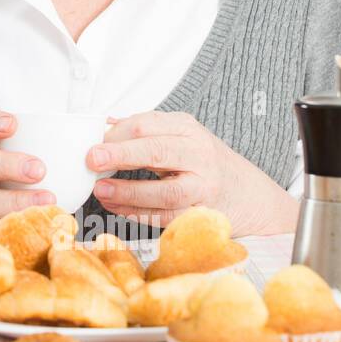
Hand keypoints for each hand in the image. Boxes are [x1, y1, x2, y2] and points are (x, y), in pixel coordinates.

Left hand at [86, 110, 297, 235]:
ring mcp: (203, 187)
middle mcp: (199, 155)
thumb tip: (104, 126)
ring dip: (128, 190)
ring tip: (101, 189)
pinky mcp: (201, 215)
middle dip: (120, 153)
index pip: (147, 125)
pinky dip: (137, 213)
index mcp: (188, 130)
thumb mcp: (179, 136)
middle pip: (156, 150)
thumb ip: (144, 131)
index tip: (91, 141)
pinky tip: (117, 207)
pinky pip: (166, 216)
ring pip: (165, 190)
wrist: (248, 195)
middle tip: (92, 158)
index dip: (115, 134)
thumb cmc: (205, 163)